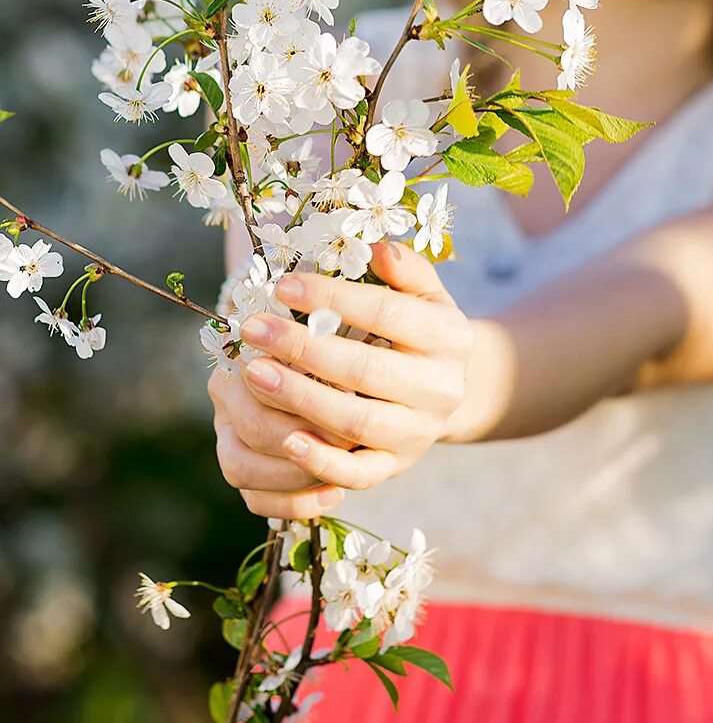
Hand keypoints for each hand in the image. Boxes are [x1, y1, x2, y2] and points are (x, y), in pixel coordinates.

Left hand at [207, 240, 473, 519]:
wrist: (448, 390)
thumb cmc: (422, 329)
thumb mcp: (426, 293)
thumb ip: (406, 268)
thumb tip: (377, 248)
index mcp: (449, 337)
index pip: (387, 313)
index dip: (333, 298)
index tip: (283, 286)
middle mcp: (441, 389)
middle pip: (366, 370)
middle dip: (303, 349)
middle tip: (253, 329)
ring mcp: (418, 433)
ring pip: (357, 421)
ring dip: (300, 398)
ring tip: (254, 374)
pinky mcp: (395, 467)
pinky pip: (358, 474)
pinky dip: (322, 460)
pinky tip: (286, 440)